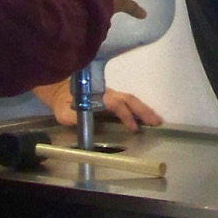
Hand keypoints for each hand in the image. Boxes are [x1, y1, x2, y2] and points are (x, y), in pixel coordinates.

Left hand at [33, 80, 162, 130]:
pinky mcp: (111, 97)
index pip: (115, 104)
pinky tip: (146, 116)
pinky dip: (139, 108)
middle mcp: (107, 93)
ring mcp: (110, 94)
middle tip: (156, 122)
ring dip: (144, 109)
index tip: (134, 128)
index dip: (126, 115)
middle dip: (143, 111)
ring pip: (131, 99)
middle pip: (129, 99)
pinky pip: (128, 101)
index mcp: (97, 96)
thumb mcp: (63, 112)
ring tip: (157, 120)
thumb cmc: (63, 103)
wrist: (60, 90)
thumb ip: (72, 117)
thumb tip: (84, 120)